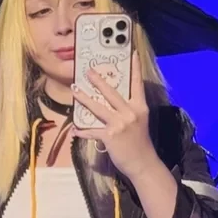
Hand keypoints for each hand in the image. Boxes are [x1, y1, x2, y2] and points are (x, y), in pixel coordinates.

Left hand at [71, 48, 157, 179]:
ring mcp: (120, 124)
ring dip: (84, 99)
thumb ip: (128, 111)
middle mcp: (130, 112)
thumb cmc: (140, 144)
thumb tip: (112, 104)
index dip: (135, 68)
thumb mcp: (139, 123)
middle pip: (111, 92)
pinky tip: (75, 130)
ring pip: (98, 108)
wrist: (143, 165)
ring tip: (74, 90)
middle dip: (98, 80)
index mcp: (140, 107)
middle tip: (88, 71)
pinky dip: (82, 131)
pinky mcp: (110, 136)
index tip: (132, 52)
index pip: (137, 84)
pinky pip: (92, 131)